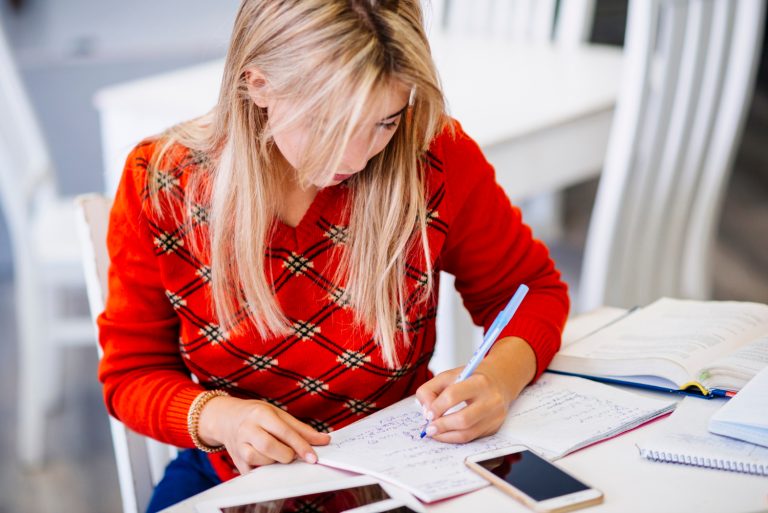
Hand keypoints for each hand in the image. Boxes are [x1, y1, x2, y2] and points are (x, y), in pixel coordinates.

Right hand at [197, 396, 330, 473]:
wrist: (227, 418)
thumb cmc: (257, 415)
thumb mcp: (279, 414)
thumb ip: (301, 429)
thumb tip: (323, 440)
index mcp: (260, 414)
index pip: (284, 432)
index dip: (300, 446)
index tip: (313, 457)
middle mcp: (247, 429)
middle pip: (269, 447)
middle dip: (287, 455)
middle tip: (293, 455)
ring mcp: (238, 445)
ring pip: (260, 461)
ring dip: (275, 462)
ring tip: (277, 454)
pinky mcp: (235, 460)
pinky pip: (252, 472)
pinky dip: (264, 471)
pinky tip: (268, 463)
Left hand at [415, 336, 535, 443]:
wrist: (499, 381)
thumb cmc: (471, 378)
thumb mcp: (448, 376)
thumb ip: (430, 390)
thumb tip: (426, 411)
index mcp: (478, 381)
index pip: (453, 395)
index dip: (436, 407)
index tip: (427, 413)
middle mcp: (491, 399)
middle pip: (463, 419)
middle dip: (442, 426)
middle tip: (429, 428)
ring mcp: (495, 416)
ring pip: (468, 433)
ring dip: (446, 436)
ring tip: (435, 432)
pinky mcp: (495, 428)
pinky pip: (472, 438)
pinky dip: (455, 438)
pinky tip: (446, 433)